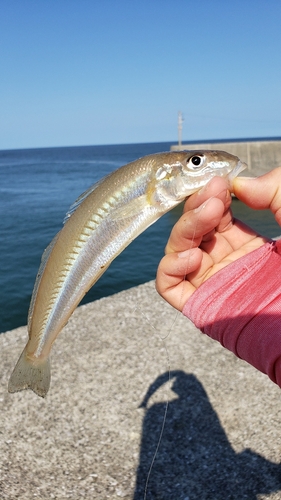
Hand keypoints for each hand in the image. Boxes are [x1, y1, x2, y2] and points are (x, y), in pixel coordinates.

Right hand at [156, 168, 280, 310]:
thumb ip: (272, 190)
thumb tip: (239, 184)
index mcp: (246, 243)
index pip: (214, 215)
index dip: (212, 196)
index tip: (220, 183)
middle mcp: (225, 260)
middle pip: (193, 229)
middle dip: (197, 207)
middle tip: (214, 195)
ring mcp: (212, 282)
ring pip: (177, 250)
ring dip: (185, 227)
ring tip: (208, 214)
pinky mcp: (201, 304)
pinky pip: (168, 285)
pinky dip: (170, 266)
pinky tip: (193, 255)